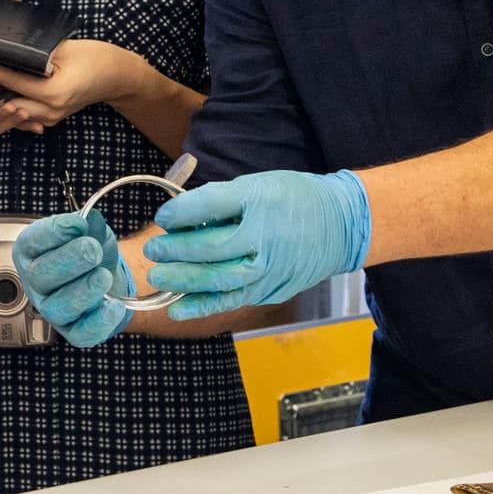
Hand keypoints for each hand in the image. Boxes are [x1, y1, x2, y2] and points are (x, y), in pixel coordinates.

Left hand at [0, 39, 135, 129]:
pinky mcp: (48, 118)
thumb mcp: (63, 48)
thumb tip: (3, 46)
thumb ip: (33, 52)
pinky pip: (18, 117)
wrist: (118, 76)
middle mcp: (49, 109)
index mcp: (53, 91)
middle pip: (2, 108)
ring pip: (7, 117)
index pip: (10, 80)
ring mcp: (49, 117)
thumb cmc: (94, 56)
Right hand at [12, 211, 133, 347]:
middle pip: (41, 275)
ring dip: (82, 292)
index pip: (32, 242)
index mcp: (32, 252)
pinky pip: (80, 333)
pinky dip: (98, 322)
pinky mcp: (72, 331)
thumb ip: (90, 224)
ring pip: (58, 307)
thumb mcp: (91, 231)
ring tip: (104, 277)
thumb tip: (90, 220)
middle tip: (92, 250)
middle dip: (68, 261)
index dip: (53, 232)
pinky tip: (114, 306)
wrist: (105, 278)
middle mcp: (35, 282)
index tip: (78, 223)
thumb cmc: (90, 252)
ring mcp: (51, 309)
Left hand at [144, 169, 370, 319]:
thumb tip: (179, 216)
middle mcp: (266, 237)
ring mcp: (270, 268)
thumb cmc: (292, 198)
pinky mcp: (270, 289)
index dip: (183, 211)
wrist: (340, 225)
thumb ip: (219, 200)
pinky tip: (176, 308)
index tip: (162, 217)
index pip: (214, 203)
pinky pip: (232, 299)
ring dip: (184, 280)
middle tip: (152, 250)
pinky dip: (203, 305)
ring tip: (157, 277)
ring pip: (220, 279)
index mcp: (261, 200)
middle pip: (213, 248)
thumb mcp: (257, 184)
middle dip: (177, 250)